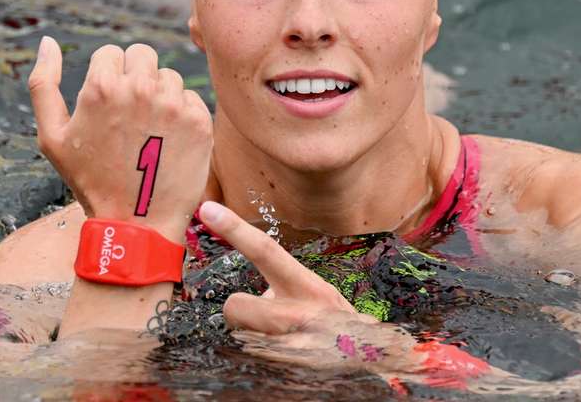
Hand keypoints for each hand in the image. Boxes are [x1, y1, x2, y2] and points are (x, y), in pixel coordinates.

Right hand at [28, 36, 211, 241]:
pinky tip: (169, 140)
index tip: (108, 104)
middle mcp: (141, 89)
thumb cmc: (91, 181)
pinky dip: (182, 114)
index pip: (111, 52)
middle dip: (135, 75)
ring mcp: (174, 104)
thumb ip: (43, 84)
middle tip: (130, 112)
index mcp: (102, 87)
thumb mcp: (52, 136)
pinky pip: (191, 98)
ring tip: (149, 131)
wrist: (137, 222)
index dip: (107, 76)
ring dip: (160, 94)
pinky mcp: (200, 121)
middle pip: (143, 54)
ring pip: (169, 76)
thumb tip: (47, 42)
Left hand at [197, 202, 424, 370]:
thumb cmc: (339, 326)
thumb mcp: (319, 297)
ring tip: (284, 343)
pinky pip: (248, 359)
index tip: (208, 209)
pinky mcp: (281, 372)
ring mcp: (289, 349)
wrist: (372, 363)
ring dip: (254, 339)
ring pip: (239, 338)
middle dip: (239, 313)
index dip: (235, 229)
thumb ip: (286, 289)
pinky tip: (285, 360)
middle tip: (263, 320)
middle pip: (234, 306)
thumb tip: (254, 297)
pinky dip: (261, 357)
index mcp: (308, 287)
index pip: (266, 251)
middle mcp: (298, 315)